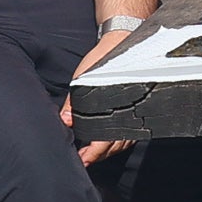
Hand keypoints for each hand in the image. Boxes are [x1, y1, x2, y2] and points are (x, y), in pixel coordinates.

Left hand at [64, 26, 138, 164]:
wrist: (123, 40)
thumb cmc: (104, 57)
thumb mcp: (84, 78)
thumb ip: (74, 103)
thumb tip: (66, 122)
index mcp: (115, 106)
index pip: (106, 140)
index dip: (94, 153)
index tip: (83, 160)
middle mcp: (128, 112)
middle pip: (116, 146)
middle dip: (100, 155)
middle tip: (84, 160)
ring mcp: (134, 111)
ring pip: (124, 141)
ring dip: (108, 150)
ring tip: (93, 155)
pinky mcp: (135, 108)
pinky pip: (129, 133)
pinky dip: (117, 141)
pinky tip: (107, 142)